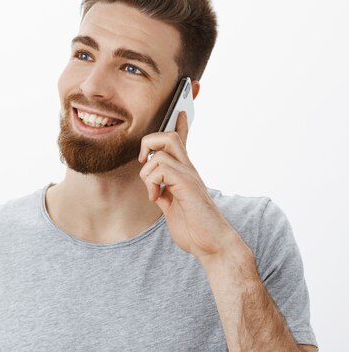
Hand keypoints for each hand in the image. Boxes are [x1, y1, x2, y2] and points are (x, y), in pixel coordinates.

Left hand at [138, 111, 243, 260]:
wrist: (212, 244)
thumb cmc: (194, 228)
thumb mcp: (172, 208)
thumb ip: (164, 194)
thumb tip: (155, 190)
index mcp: (185, 174)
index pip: (182, 143)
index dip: (181, 125)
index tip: (180, 111)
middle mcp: (188, 170)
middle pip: (169, 136)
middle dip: (149, 142)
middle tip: (143, 162)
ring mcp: (189, 176)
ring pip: (159, 152)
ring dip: (147, 173)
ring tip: (154, 193)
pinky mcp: (187, 185)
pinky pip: (161, 168)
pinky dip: (151, 182)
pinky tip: (157, 198)